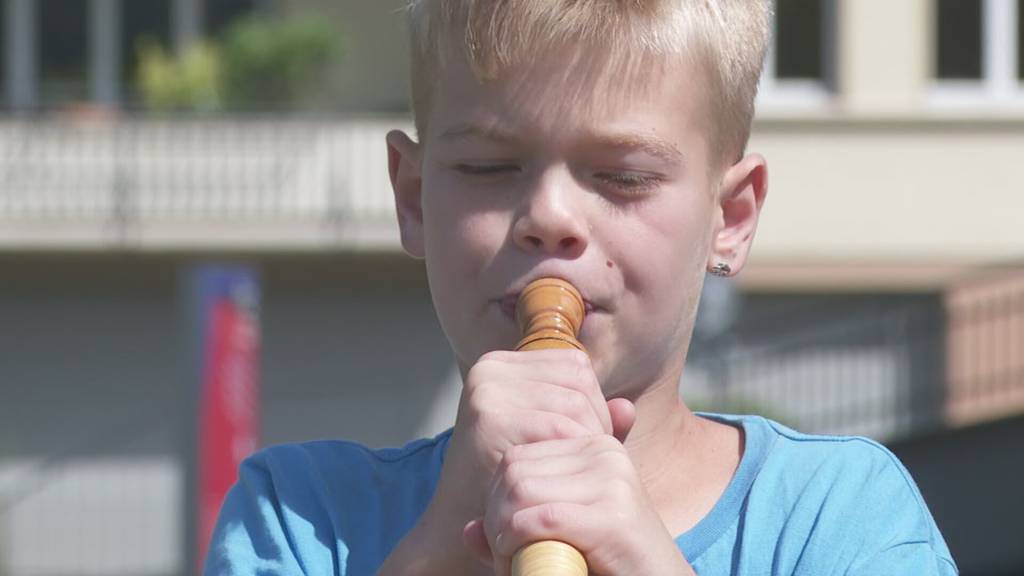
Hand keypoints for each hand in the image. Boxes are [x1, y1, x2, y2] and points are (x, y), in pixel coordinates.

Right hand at [380, 349, 631, 574]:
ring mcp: (486, 391)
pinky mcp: (490, 418)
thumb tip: (627, 409)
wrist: (459, 525)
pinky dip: (575, 454)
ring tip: (577, 472)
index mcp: (499, 364)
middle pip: (578, 379)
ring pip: (575, 402)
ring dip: (588, 439)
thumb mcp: (551, 443)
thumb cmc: (513, 484)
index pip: (575, 365)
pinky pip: (561, 427)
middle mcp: (488, 370)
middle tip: (586, 462)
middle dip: (595, 420)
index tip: (588, 442)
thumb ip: (590, 422)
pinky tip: (568, 481)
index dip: (594, 403)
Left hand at [462, 434, 694, 575]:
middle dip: (496, 518)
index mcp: (593, 445)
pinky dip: (516, 546)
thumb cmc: (606, 563)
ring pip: (519, 494)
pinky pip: (539, 519)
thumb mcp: (558, 536)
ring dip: (503, 536)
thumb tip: (466, 530)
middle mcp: (604, 453)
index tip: (503, 539)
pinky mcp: (613, 515)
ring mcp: (612, 481)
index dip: (496, 501)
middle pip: (513, 471)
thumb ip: (518, 527)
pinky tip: (521, 564)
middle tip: (503, 556)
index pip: (516, 457)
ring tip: (513, 562)